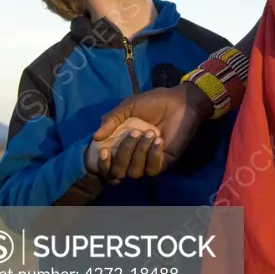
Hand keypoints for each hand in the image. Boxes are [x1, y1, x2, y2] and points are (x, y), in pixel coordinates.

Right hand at [93, 84, 211, 172]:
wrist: (179, 101)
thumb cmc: (153, 102)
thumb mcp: (128, 107)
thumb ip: (112, 120)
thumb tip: (95, 137)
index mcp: (122, 145)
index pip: (108, 166)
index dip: (103, 165)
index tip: (103, 151)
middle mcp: (133, 157)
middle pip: (119, 172)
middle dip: (123, 154)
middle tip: (134, 133)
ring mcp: (149, 161)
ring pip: (135, 172)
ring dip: (139, 153)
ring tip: (150, 133)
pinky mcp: (165, 162)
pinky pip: (154, 170)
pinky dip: (153, 156)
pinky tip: (159, 140)